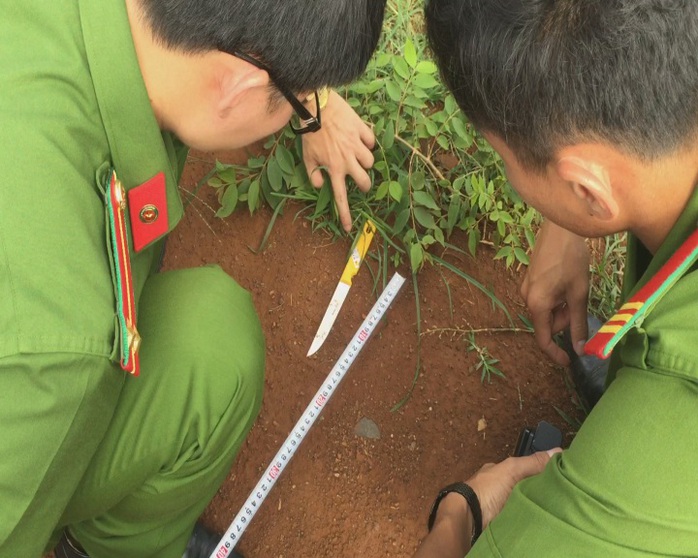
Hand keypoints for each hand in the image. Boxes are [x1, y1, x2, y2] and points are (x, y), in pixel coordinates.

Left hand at [301, 90, 374, 231]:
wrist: (317, 106)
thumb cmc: (310, 133)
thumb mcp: (307, 156)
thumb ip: (313, 174)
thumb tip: (319, 185)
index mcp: (334, 169)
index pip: (340, 197)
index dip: (345, 214)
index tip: (348, 227)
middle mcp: (348, 160)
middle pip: (365, 181)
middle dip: (365, 183)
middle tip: (360, 178)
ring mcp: (356, 146)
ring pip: (370, 162)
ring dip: (365, 161)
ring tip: (357, 154)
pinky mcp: (362, 131)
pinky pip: (371, 141)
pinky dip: (367, 141)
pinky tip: (360, 138)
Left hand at [413, 450, 558, 557]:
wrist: (469, 518)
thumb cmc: (486, 489)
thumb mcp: (511, 470)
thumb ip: (531, 462)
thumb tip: (556, 450)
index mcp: (498, 472)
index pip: (523, 468)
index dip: (538, 471)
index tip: (556, 477)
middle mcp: (498, 487)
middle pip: (524, 487)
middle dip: (538, 491)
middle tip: (558, 496)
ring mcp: (498, 505)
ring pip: (522, 503)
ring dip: (533, 506)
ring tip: (552, 509)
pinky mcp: (500, 521)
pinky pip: (518, 518)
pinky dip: (527, 518)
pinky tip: (539, 520)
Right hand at [521, 221, 589, 365]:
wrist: (560, 228)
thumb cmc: (571, 260)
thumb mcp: (579, 294)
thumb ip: (578, 324)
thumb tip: (580, 349)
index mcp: (536, 304)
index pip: (543, 338)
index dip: (555, 352)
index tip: (568, 362)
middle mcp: (525, 298)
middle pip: (547, 323)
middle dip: (564, 319)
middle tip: (579, 303)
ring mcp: (525, 288)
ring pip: (546, 311)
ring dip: (561, 307)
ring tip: (574, 288)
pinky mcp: (529, 280)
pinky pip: (543, 299)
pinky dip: (556, 298)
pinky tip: (566, 281)